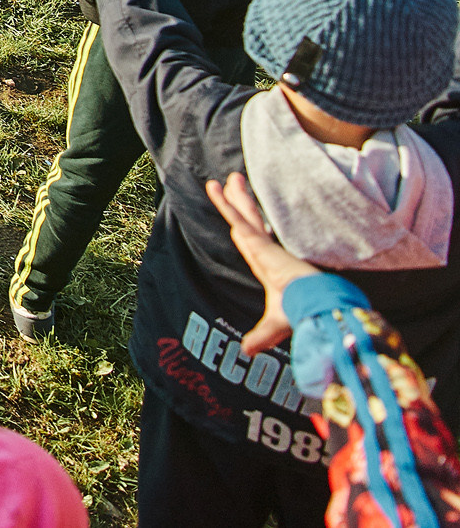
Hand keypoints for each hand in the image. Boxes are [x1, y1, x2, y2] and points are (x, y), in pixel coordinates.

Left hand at [204, 171, 316, 355]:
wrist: (315, 307)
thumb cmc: (303, 313)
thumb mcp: (276, 326)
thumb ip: (262, 336)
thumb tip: (246, 352)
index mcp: (270, 267)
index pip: (254, 242)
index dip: (247, 228)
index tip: (241, 219)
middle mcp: (266, 253)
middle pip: (248, 222)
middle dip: (240, 203)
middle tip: (231, 184)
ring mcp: (263, 246)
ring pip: (242, 216)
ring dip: (233, 197)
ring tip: (224, 179)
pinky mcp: (260, 244)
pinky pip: (238, 219)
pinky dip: (227, 204)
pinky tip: (217, 188)